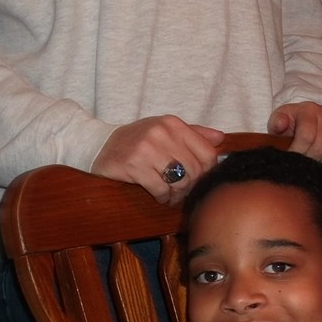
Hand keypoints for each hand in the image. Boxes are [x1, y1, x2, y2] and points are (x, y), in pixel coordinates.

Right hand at [90, 115, 224, 204]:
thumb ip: (194, 134)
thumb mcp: (166, 131)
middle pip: (195, 170)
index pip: (207, 153)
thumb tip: (221, 138)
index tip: (198, 178)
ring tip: (171, 194)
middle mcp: (161, 133)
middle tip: (182, 190)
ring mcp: (146, 148)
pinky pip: (160, 189)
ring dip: (177, 194)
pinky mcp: (133, 165)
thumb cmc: (139, 141)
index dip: (207, 171)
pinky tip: (158, 195)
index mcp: (173, 124)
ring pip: (179, 181)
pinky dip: (162, 197)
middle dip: (191, 186)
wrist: (100, 145)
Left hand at [267, 102, 321, 164]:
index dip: (298, 151)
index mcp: (308, 110)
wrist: (307, 116)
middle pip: (321, 146)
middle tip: (299, 163)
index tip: (290, 158)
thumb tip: (281, 124)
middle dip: (308, 158)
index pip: (307, 135)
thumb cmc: (293, 120)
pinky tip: (321, 157)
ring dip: (321, 160)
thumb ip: (277, 122)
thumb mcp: (279, 120)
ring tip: (310, 160)